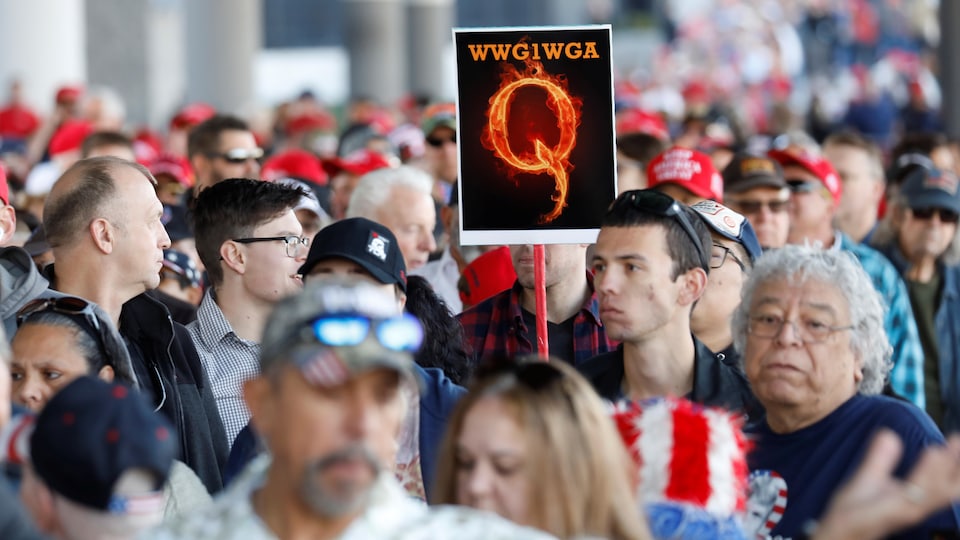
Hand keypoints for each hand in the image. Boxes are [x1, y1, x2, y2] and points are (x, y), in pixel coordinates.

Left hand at [814, 429, 959, 539]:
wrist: (836, 529)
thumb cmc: (855, 512)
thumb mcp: (869, 478)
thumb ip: (880, 458)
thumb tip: (888, 433)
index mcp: (914, 498)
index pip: (943, 480)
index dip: (953, 461)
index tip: (958, 438)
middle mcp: (915, 506)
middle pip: (947, 487)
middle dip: (957, 465)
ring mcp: (905, 511)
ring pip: (936, 490)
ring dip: (944, 467)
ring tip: (949, 445)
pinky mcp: (892, 513)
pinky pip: (916, 495)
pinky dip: (926, 475)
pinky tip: (932, 454)